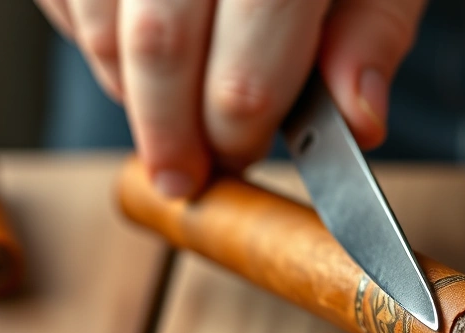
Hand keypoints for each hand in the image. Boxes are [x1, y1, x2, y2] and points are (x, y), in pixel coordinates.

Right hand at [34, 0, 425, 196]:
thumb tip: (359, 121)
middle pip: (161, 45)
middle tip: (180, 173)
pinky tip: (136, 44)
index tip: (236, 161)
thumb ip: (371, 38)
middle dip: (169, 131)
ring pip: (101, 27)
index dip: (237, 134)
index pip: (247, 69)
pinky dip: (93, 38)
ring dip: (129, 85)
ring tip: (167, 97)